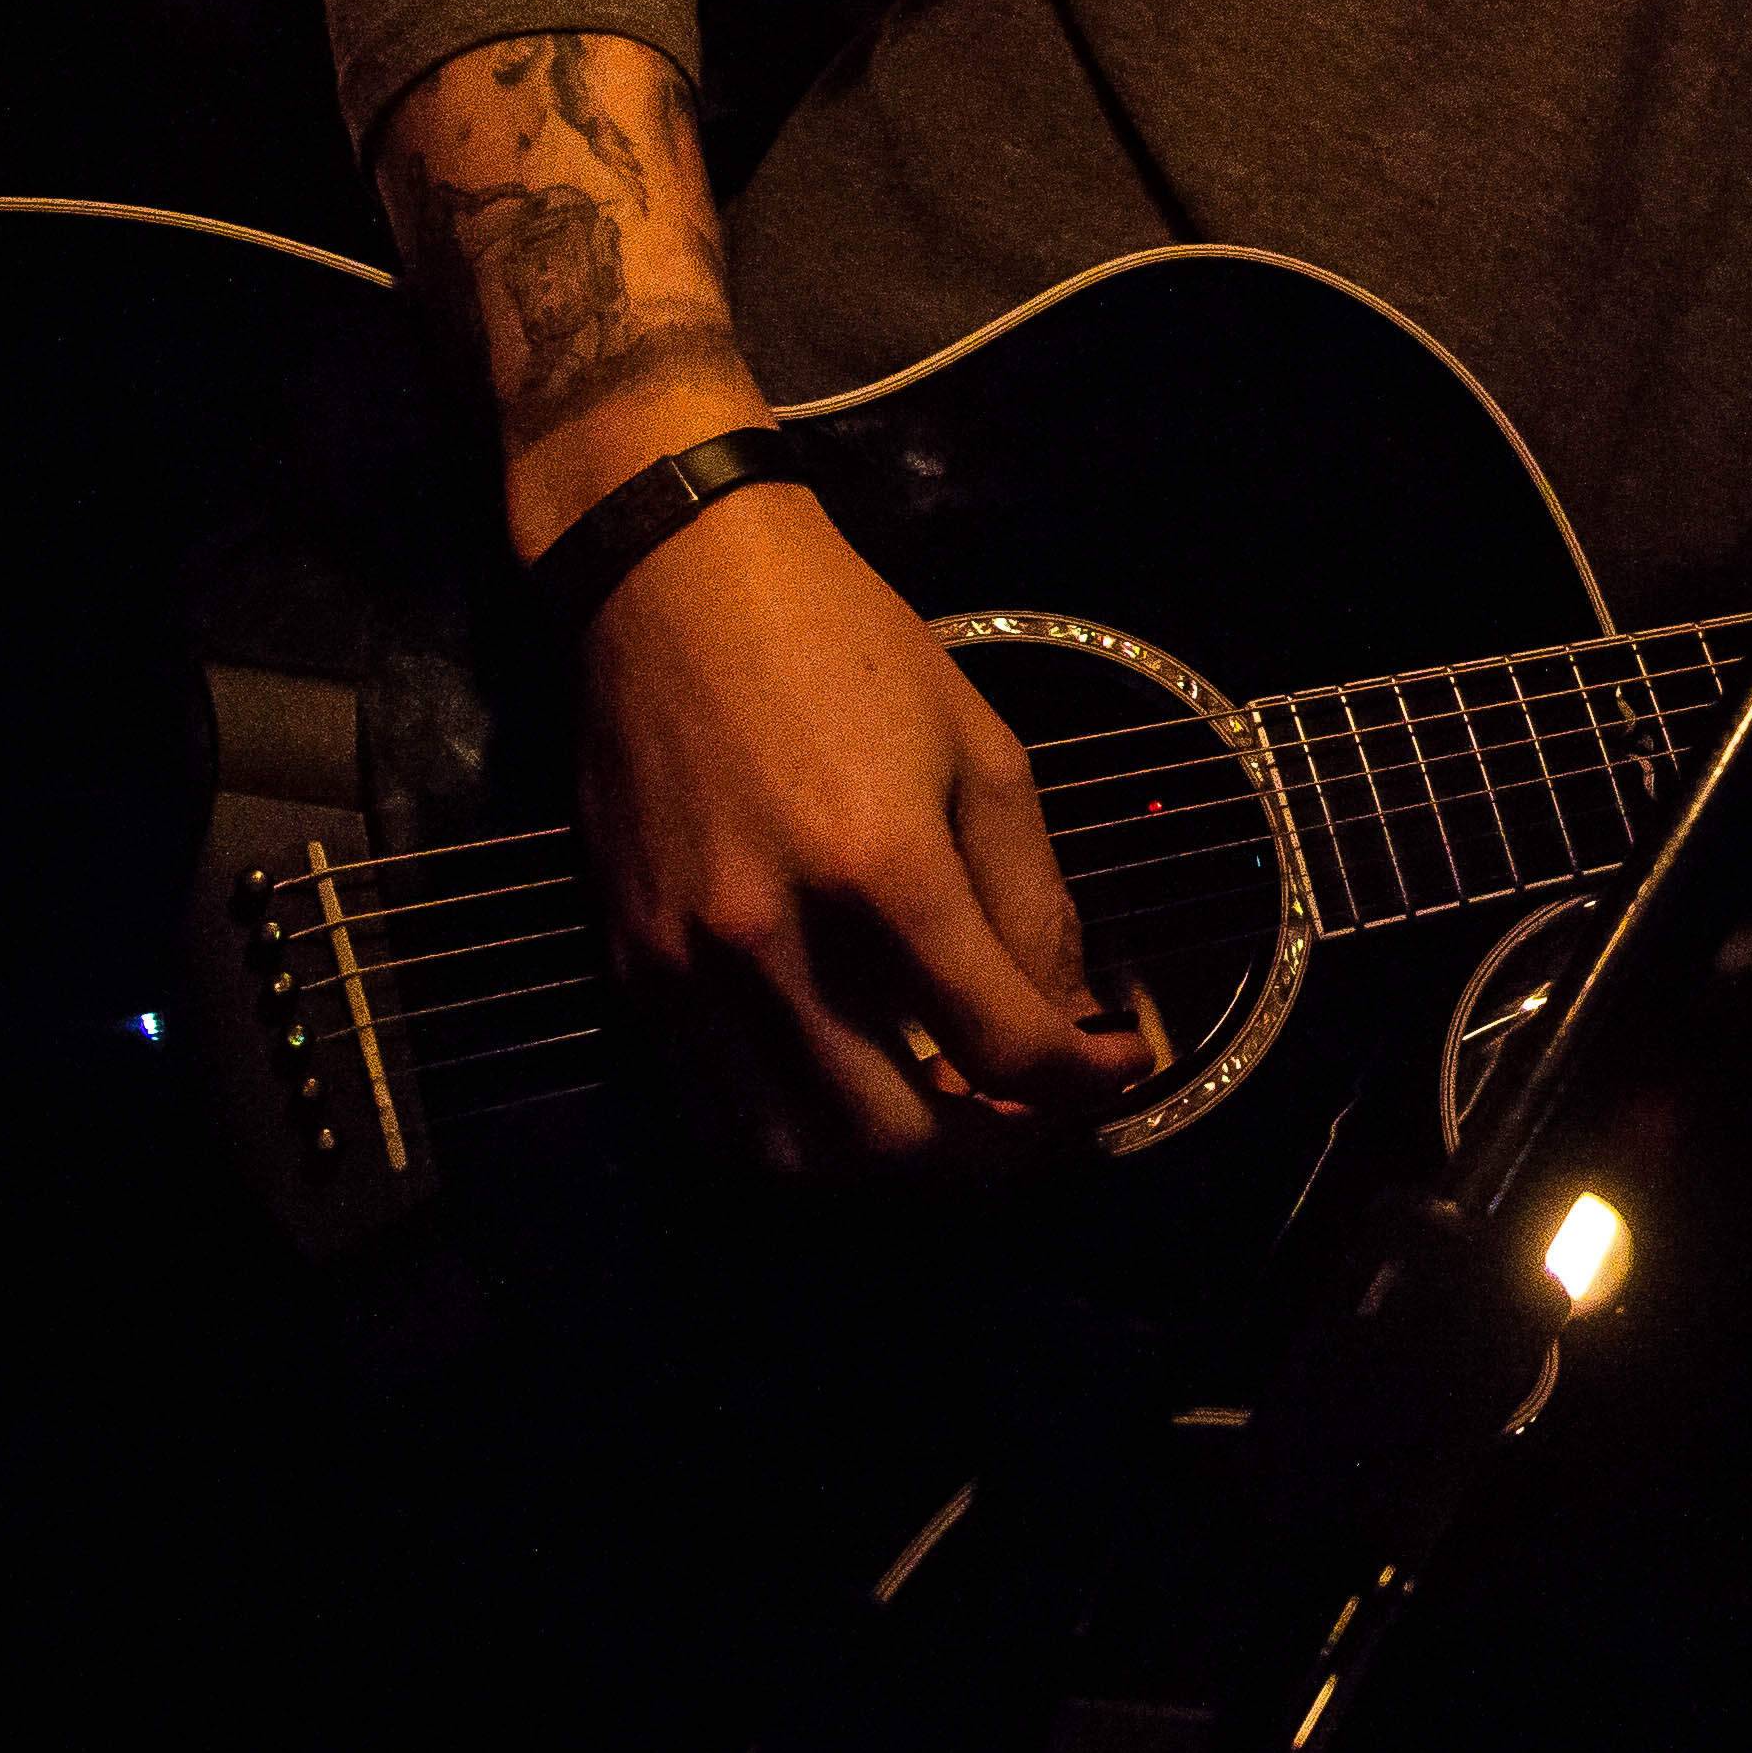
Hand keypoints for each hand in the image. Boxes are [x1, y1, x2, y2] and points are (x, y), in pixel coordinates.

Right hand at [575, 483, 1143, 1172]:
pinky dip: (796, 1140)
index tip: (1121, 1067)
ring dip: (892, 1168)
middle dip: (995, 1151)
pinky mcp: (631, 967)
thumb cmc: (846, 647)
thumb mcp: (985, 752)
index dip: (1087, 1084)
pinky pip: (712, 1114)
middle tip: (1041, 1114)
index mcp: (882, 868)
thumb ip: (1034, 902)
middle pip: (898, 1137)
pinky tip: (853, 1100)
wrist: (673, 584)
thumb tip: (1070, 1018)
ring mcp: (686, 963)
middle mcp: (774, 937)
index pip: (1005, 1046)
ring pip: (797, 1154)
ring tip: (951, 1120)